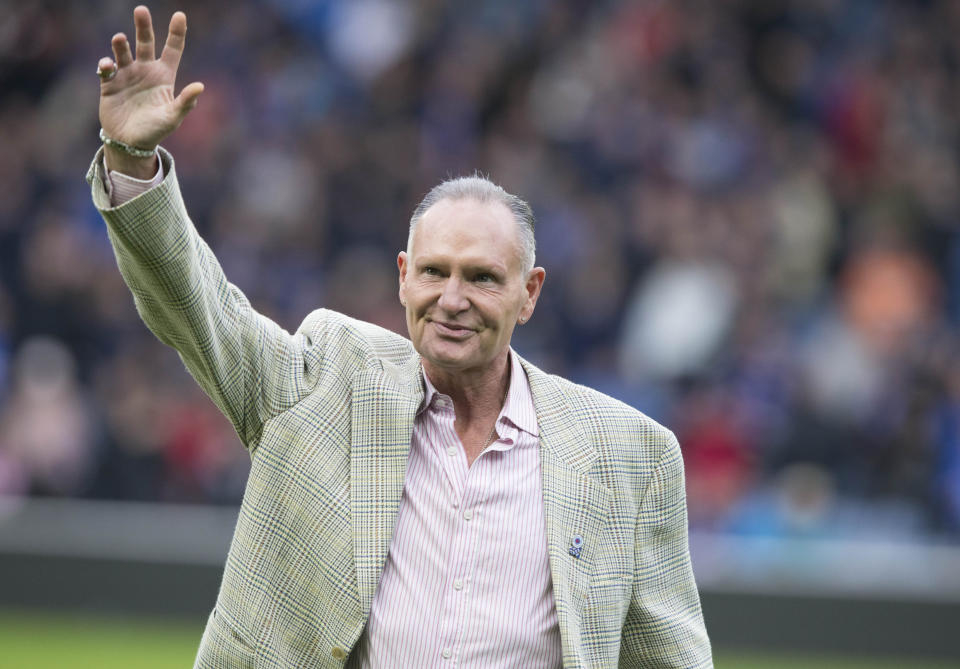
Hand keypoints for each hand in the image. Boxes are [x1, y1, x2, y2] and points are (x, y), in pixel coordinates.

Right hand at [97, 6, 203, 172]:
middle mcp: (145, 71)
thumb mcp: (173, 117)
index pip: (172, 50)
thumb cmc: (155, 130)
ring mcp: (126, 75)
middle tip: (141, 10)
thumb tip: (200, 86)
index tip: (179, 15)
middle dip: (143, 26)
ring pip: (123, 51)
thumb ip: (185, 102)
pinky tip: (108, 66)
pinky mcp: (109, 83)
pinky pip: (106, 68)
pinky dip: (106, 65)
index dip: (176, 32)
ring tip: (120, 39)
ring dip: (121, 44)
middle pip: (145, 42)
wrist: (130, 143)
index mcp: (164, 76)